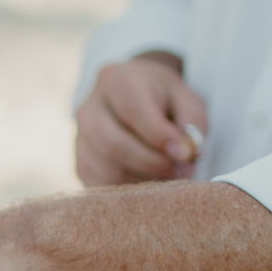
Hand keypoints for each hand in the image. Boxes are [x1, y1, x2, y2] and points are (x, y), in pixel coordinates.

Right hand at [74, 52, 207, 186]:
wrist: (134, 99)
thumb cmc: (163, 100)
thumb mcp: (186, 99)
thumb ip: (192, 122)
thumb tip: (185, 154)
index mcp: (115, 80)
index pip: (133, 111)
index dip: (160, 137)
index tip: (186, 154)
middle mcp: (88, 107)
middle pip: (114, 144)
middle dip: (152, 163)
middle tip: (181, 170)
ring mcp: (79, 137)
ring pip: (107, 169)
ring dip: (143, 180)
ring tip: (169, 175)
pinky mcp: (80, 163)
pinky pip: (100, 185)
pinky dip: (128, 190)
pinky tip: (148, 180)